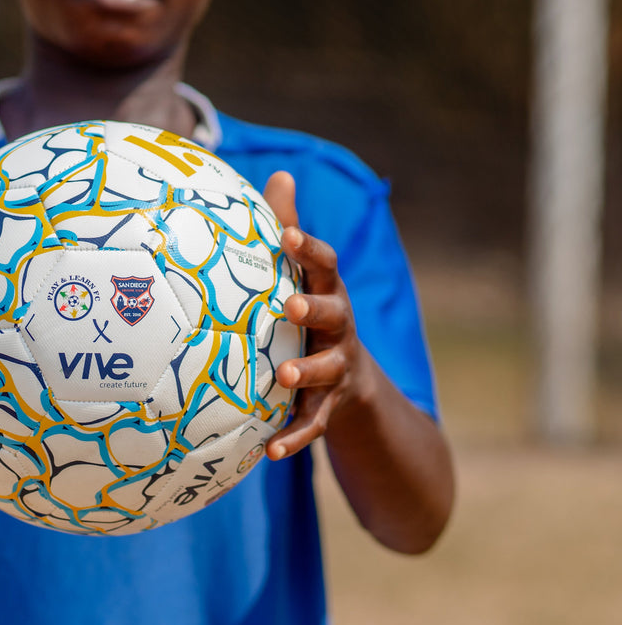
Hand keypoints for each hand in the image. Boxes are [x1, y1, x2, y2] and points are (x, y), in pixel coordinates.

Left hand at [261, 171, 362, 460]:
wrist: (355, 385)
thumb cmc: (314, 313)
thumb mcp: (304, 274)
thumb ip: (289, 227)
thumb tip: (281, 173)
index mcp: (326, 291)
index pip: (323, 265)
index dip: (307, 249)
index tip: (287, 236)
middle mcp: (338, 327)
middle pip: (333, 314)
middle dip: (315, 309)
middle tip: (290, 306)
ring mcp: (338, 369)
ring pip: (327, 370)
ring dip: (308, 372)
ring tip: (286, 375)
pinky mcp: (329, 408)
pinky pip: (312, 424)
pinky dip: (294, 437)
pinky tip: (269, 451)